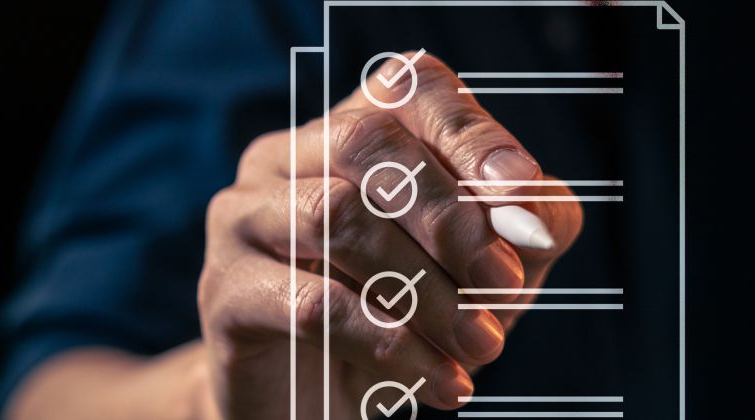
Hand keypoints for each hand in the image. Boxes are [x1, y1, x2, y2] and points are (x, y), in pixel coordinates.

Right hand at [196, 52, 582, 418]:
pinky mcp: (223, 289)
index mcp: (346, 132)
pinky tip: (440, 383)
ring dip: (425, 288)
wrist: (314, 408)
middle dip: (448, 214)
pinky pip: (311, 304)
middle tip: (503, 284)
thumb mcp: (488, 268)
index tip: (523, 200)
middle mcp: (283, 157)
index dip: (471, 133)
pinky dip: (391, 346)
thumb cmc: (407, 320)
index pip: (407, 87)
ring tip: (479, 345)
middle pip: (365, 142)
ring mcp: (241, 218)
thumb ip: (526, 226)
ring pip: (335, 215)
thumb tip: (531, 213)